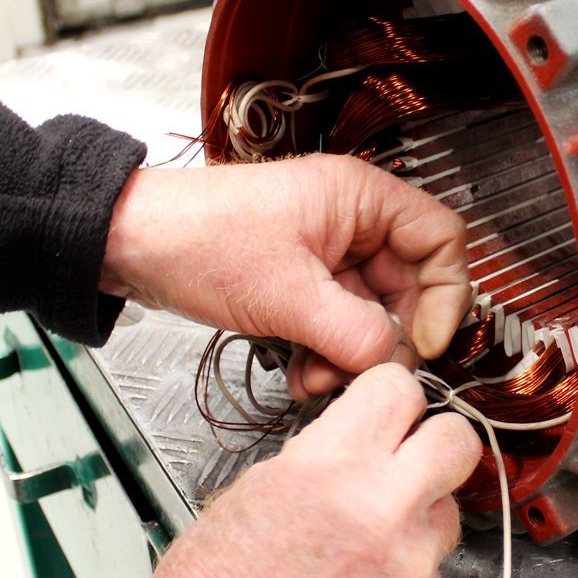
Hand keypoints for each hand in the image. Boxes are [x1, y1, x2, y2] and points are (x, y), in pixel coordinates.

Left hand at [100, 155, 471, 389]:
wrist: (131, 245)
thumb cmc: (200, 239)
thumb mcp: (287, 293)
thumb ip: (354, 333)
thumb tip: (397, 363)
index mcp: (363, 198)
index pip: (443, 239)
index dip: (445, 293)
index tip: (425, 339)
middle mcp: (355, 222)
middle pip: (411, 286)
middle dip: (389, 338)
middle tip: (367, 372)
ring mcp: (331, 253)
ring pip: (374, 313)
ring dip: (353, 355)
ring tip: (319, 379)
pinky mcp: (307, 280)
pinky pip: (340, 323)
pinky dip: (328, 354)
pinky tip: (302, 373)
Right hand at [152, 364, 482, 577]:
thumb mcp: (261, 484)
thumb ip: (329, 453)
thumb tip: (365, 438)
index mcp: (334, 463)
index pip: (401, 387)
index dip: (394, 396)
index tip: (392, 409)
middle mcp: (383, 506)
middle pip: (456, 440)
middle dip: (437, 442)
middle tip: (414, 457)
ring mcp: (411, 562)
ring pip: (449, 512)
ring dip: (419, 517)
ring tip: (369, 544)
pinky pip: (434, 574)